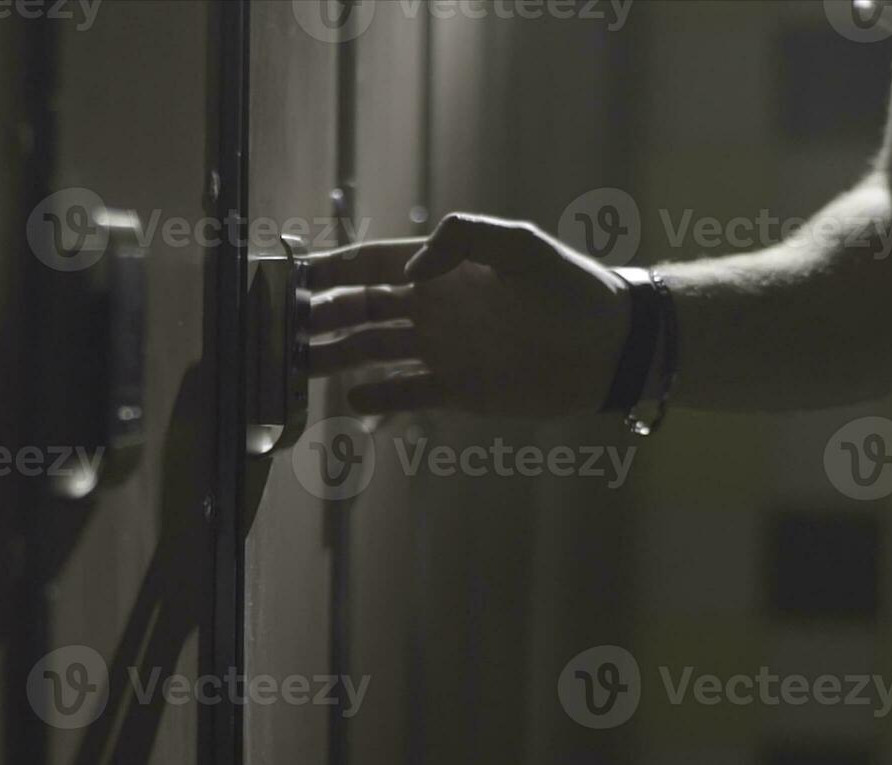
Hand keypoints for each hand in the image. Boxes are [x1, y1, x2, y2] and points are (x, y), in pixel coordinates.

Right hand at [306, 213, 632, 417]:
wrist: (609, 346)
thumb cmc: (569, 288)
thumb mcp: (519, 245)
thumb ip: (460, 240)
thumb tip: (406, 274)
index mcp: (441, 269)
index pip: (371, 266)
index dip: (331, 270)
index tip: (293, 279)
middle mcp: (432, 309)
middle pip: (359, 311)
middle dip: (320, 318)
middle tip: (282, 331)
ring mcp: (440, 350)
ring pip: (371, 352)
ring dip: (335, 358)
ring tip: (299, 368)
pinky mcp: (455, 390)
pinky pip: (403, 393)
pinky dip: (376, 396)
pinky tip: (351, 398)